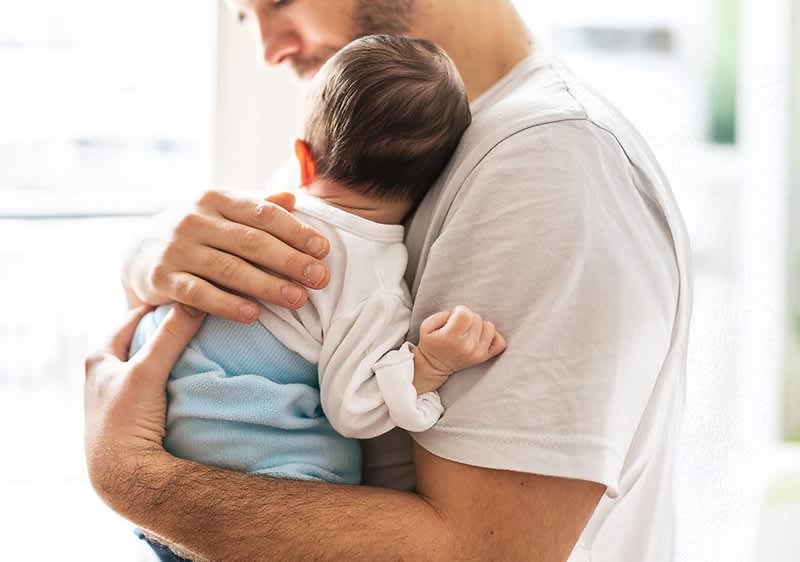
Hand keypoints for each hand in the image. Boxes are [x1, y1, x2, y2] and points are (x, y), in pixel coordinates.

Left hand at [84, 305, 205, 509]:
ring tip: (199, 344)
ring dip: (171, 353)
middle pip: (142, 338)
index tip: (191, 298)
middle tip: (199, 319)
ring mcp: (119, 395)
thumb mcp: (147, 372)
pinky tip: (190, 376)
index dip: (162, 305)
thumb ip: (171, 336)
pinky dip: (172, 375)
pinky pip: (157, 383)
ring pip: (150, 361)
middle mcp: (104, 373)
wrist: (125, 477)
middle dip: (168, 328)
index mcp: (99, 357)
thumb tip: (197, 301)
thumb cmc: (126, 421)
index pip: (134, 316)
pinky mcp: (133, 414)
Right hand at [123, 190, 331, 322]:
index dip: (296, 231)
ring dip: (267, 285)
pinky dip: (227, 304)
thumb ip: (257, 206)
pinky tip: (253, 315)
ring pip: (229, 268)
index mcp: (217, 199)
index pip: (263, 213)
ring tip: (298, 299)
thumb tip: (294, 197)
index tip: (323, 250)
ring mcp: (176, 249)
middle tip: (320, 278)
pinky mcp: (161, 278)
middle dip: (290, 260)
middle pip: (251, 241)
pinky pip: (199, 293)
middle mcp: (195, 219)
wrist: (139, 253)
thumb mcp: (223, 212)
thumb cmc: (198, 233)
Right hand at [412, 306, 506, 393]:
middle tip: (459, 326)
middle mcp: (467, 346)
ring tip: (469, 331)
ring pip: (489, 327)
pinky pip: (500, 342)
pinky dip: (493, 337)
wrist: (434, 366)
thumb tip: (458, 314)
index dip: (460, 310)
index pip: (465, 313)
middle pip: (477, 318)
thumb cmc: (431, 343)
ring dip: (480, 326)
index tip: (454, 316)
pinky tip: (481, 337)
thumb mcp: (426, 326)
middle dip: (468, 318)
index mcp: (451, 337)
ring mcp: (478, 353)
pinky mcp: (484, 357)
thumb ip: (441, 315)